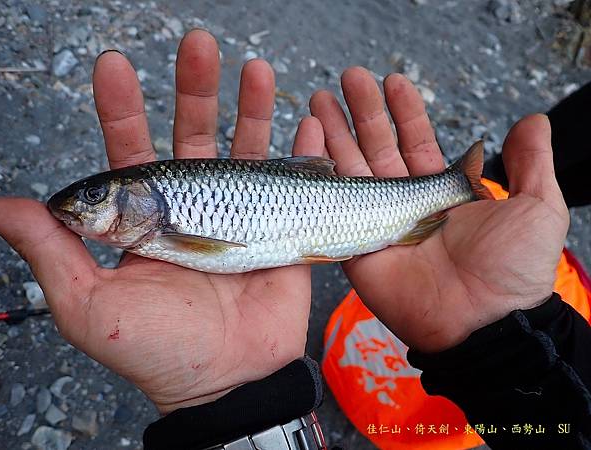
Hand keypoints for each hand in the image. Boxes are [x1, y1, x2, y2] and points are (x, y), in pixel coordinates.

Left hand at [0, 30, 325, 413]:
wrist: (229, 380)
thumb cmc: (158, 350)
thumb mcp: (90, 307)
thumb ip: (52, 253)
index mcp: (145, 218)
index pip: (129, 150)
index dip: (120, 106)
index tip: (113, 65)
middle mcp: (191, 207)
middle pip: (192, 135)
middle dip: (194, 89)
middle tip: (199, 45)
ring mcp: (239, 213)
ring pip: (245, 148)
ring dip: (252, 107)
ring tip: (258, 69)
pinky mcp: (279, 228)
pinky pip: (294, 181)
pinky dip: (303, 153)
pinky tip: (307, 123)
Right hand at [309, 67, 568, 351]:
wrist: (481, 322)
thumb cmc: (512, 269)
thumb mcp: (537, 208)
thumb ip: (531, 163)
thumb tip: (532, 120)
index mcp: (442, 193)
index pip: (418, 142)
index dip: (404, 111)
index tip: (391, 81)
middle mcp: (406, 204)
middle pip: (378, 149)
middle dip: (362, 113)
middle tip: (347, 78)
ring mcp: (377, 223)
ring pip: (351, 170)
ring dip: (334, 134)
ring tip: (318, 100)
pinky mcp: (354, 246)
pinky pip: (333, 207)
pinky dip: (319, 176)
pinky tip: (308, 145)